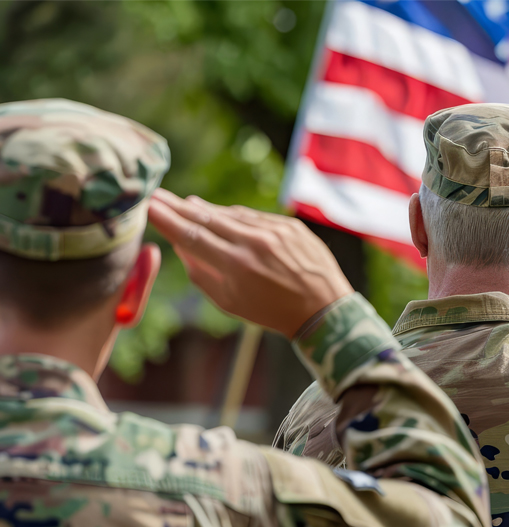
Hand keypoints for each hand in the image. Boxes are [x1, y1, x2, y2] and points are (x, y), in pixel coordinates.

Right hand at [148, 189, 353, 337]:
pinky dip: (234, 215)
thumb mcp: (231, 303)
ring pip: (230, 214)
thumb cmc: (272, 311)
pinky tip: (219, 213)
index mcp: (236, 265)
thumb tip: (181, 248)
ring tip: (185, 203)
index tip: (148, 206)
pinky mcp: (288, 225)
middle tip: (157, 195)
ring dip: (205, 208)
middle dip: (178, 206)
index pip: (191, 235)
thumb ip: (202, 275)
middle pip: (207, 218)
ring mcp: (274, 230)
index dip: (167, 219)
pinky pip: (253, 216)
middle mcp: (254, 242)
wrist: (323, 308)